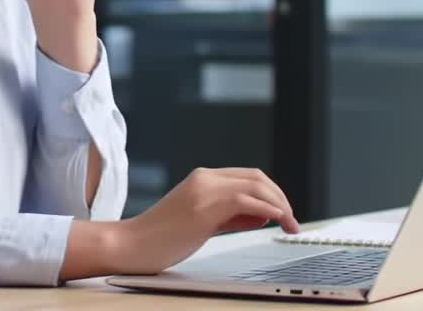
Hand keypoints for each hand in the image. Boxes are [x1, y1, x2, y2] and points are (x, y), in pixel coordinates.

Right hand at [105, 167, 298, 276]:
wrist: (131, 245)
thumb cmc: (161, 239)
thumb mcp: (201, 222)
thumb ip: (229, 215)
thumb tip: (261, 214)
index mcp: (202, 179)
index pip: (247, 177)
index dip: (271, 193)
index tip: (283, 213)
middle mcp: (205, 179)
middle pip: (256, 178)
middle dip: (280, 197)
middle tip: (292, 220)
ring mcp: (204, 190)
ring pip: (255, 186)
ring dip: (280, 204)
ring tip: (290, 224)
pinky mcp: (204, 207)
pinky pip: (247, 200)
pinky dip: (269, 209)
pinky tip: (278, 221)